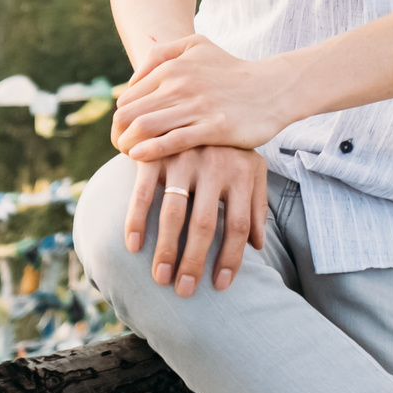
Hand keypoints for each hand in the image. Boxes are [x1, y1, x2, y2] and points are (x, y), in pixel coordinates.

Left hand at [114, 33, 307, 162]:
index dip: (119, 118)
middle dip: (117, 134)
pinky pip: (172, 141)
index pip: (127, 97)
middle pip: (129, 114)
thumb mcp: (197, 45)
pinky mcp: (214, 127)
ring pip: (145, 127)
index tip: (122, 132)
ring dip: (128, 145)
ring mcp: (197, 106)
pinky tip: (139, 158)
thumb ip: (162, 53)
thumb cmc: (231, 70)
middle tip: (120, 147)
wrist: (273, 88)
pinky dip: (149, 151)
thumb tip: (131, 79)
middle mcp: (181, 84)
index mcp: (173, 67)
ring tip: (127, 155)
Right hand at [121, 143, 269, 298]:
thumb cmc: (228, 147)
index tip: (220, 285)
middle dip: (194, 262)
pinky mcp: (155, 153)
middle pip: (205, 224)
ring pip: (174, 213)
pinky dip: (136, 221)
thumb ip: (256, 205)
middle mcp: (214, 164)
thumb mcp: (252, 168)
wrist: (198, 101)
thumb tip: (259, 246)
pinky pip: (143, 193)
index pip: (238, 224)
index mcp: (241, 171)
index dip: (231, 258)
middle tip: (184, 291)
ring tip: (160, 279)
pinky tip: (133, 247)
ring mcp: (183, 158)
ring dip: (165, 249)